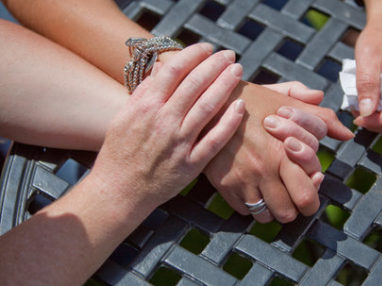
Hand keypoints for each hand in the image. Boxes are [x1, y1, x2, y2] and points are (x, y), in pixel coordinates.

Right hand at [90, 43, 244, 206]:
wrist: (118, 192)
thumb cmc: (119, 153)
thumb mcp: (123, 117)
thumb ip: (143, 93)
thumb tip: (161, 69)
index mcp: (145, 107)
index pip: (174, 70)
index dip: (194, 55)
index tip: (207, 48)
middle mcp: (163, 122)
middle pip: (195, 84)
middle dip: (215, 65)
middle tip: (230, 55)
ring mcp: (178, 144)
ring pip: (207, 107)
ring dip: (225, 85)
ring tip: (237, 71)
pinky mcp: (190, 165)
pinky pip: (214, 140)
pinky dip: (229, 122)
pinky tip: (240, 106)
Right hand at [204, 81, 352, 222]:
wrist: (210, 101)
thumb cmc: (253, 100)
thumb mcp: (288, 101)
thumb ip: (320, 117)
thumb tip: (346, 133)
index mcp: (284, 153)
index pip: (308, 196)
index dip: (313, 191)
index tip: (311, 179)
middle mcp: (264, 171)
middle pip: (288, 214)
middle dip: (296, 207)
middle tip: (295, 194)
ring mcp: (242, 180)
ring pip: (265, 216)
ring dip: (273, 208)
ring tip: (275, 191)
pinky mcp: (223, 184)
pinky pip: (244, 210)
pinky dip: (252, 204)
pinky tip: (255, 188)